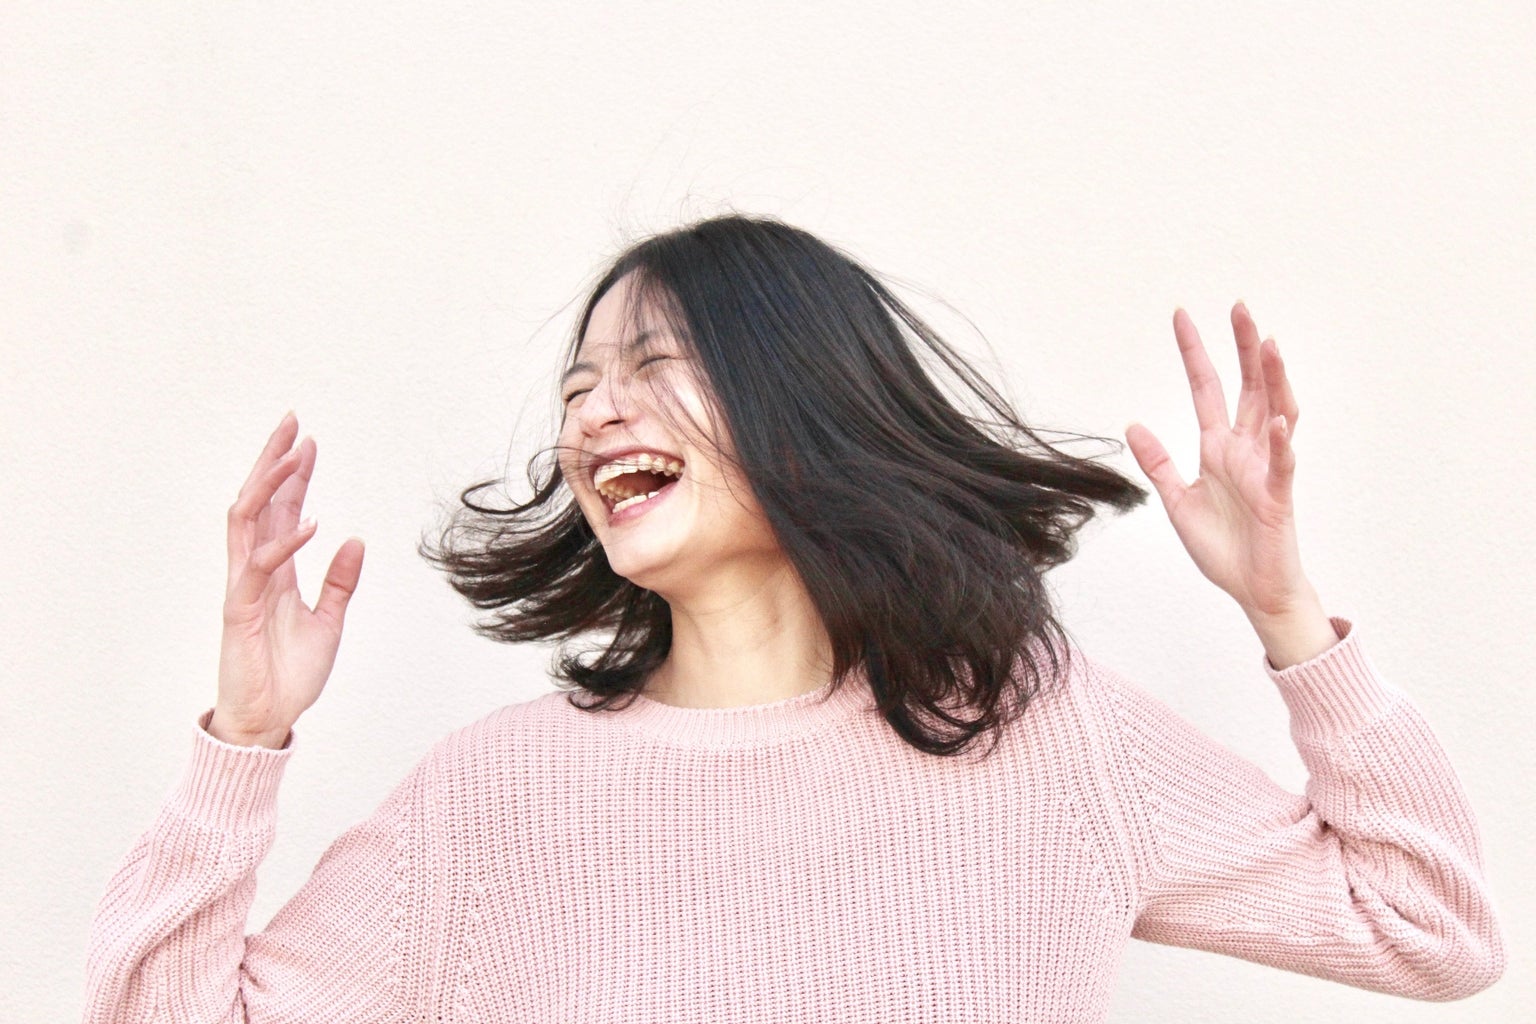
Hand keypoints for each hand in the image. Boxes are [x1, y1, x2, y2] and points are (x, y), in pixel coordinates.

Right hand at [209, 412, 364, 746]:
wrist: (270, 719)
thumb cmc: (290, 674)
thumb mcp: (330, 621)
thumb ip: (340, 582)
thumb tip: (357, 540)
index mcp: (276, 570)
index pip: (282, 510)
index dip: (294, 475)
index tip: (309, 440)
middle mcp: (255, 570)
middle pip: (258, 502)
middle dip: (273, 461)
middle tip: (292, 422)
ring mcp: (244, 587)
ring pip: (247, 521)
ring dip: (270, 486)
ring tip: (294, 455)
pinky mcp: (240, 610)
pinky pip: (259, 567)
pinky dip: (285, 543)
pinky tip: (311, 522)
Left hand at [1125, 304, 1336, 667]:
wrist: (1252, 590)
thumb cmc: (1223, 548)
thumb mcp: (1177, 501)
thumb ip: (1158, 463)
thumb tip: (1132, 426)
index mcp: (1218, 449)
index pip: (1206, 390)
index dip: (1195, 354)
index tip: (1182, 316)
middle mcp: (1245, 450)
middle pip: (1248, 387)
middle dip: (1243, 348)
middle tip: (1239, 307)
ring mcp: (1265, 469)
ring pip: (1275, 412)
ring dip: (1273, 379)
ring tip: (1268, 344)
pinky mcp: (1278, 496)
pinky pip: (1282, 463)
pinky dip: (1280, 441)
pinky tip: (1276, 420)